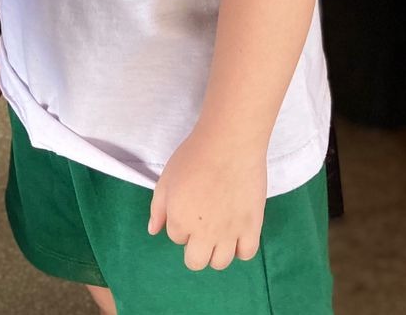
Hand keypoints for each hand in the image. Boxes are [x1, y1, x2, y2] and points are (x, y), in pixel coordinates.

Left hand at [148, 129, 266, 271]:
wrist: (229, 142)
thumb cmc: (194, 155)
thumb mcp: (166, 177)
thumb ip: (158, 208)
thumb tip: (153, 231)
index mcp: (180, 220)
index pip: (176, 237)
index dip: (181, 222)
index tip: (189, 205)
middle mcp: (203, 233)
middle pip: (195, 261)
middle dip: (195, 247)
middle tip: (201, 226)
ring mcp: (229, 232)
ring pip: (220, 263)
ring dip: (217, 250)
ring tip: (220, 230)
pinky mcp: (252, 226)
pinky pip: (246, 253)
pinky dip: (241, 248)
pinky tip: (238, 232)